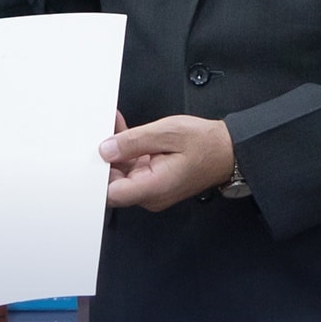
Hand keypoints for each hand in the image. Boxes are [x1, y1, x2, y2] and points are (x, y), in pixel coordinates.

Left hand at [101, 114, 235, 211]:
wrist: (228, 150)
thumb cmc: (207, 144)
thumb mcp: (167, 133)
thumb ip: (133, 141)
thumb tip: (106, 149)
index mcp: (153, 187)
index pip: (110, 194)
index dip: (97, 175)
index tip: (92, 156)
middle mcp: (150, 194)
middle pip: (112, 183)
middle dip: (104, 157)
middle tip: (101, 133)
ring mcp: (151, 188)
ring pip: (121, 173)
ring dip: (114, 151)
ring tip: (113, 127)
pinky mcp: (153, 180)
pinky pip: (132, 168)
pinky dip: (125, 151)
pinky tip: (122, 132)